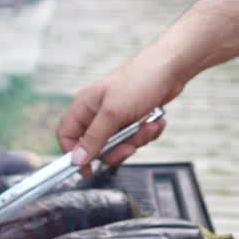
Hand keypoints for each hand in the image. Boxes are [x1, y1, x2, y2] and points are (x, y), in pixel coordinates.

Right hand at [56, 50, 183, 166]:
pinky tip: (154, 122)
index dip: (73, 154)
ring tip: (147, 126)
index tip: (87, 169)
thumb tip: (77, 159)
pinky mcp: (132, 119)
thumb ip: (94, 138)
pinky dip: (146, 133)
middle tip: (129, 147)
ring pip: (118, 145)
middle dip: (116, 149)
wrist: (171, 68)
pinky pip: (134, 138)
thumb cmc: (140, 81)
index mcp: (84, 106)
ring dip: (136, 140)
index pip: (67, 135)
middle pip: (96, 146)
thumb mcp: (113, 114)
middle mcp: (97, 112)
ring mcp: (115, 116)